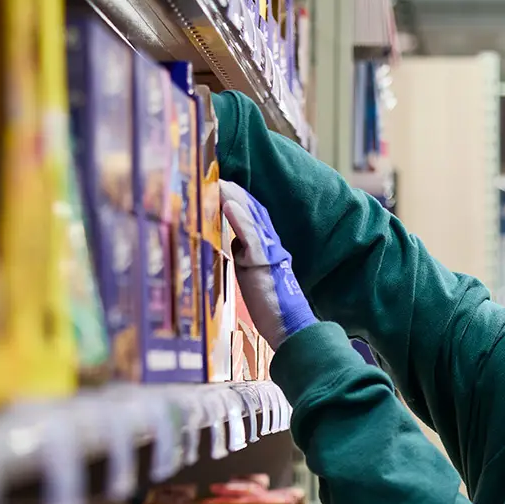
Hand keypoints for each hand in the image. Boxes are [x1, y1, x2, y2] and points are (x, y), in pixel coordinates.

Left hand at [220, 181, 314, 349]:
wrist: (290, 327)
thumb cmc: (272, 308)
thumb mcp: (253, 278)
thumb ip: (245, 259)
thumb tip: (235, 246)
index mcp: (269, 249)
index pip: (254, 218)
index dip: (239, 200)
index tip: (221, 186)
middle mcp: (271, 246)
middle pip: (253, 211)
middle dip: (235, 192)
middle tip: (214, 176)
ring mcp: (269, 252)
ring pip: (251, 218)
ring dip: (233, 197)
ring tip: (217, 182)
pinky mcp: (264, 263)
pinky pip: (251, 237)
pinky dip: (240, 219)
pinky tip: (228, 204)